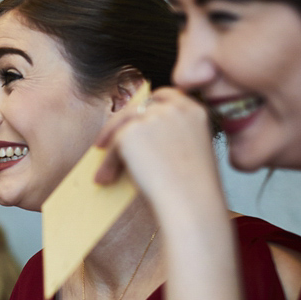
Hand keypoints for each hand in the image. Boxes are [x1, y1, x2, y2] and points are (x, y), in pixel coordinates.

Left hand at [94, 87, 225, 221]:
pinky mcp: (132, 131)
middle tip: (105, 144)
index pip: (166, 95)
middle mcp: (175, 109)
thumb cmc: (195, 191)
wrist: (192, 204)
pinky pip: (113, 144)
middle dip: (121, 126)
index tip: (134, 120)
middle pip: (138, 107)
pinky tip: (105, 180)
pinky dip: (107, 163)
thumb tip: (136, 142)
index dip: (147, 107)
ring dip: (111, 150)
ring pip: (122, 126)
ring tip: (104, 174)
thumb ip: (170, 138)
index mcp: (196, 112)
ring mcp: (153, 117)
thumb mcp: (189, 154)